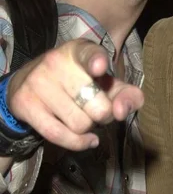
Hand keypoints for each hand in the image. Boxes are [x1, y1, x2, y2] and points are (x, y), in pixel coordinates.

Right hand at [7, 39, 143, 150]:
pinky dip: (77, 143)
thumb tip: (121, 112)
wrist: (28, 84)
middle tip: (96, 110)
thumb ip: (127, 95)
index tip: (99, 67)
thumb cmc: (78, 83)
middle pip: (97, 106)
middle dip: (103, 116)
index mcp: (79, 50)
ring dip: (87, 129)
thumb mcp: (105, 84)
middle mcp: (56, 61)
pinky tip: (86, 140)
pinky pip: (58, 134)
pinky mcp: (25, 103)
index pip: (89, 54)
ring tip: (81, 116)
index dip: (96, 61)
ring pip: (79, 124)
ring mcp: (38, 82)